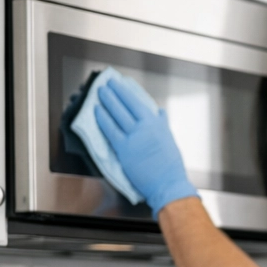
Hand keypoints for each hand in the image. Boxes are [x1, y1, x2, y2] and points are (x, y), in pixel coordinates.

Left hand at [94, 77, 197, 213]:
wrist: (167, 184)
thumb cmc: (170, 166)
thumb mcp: (169, 139)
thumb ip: (162, 124)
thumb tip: (159, 112)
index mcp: (157, 124)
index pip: (138, 102)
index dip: (126, 91)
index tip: (119, 82)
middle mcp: (146, 127)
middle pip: (126, 104)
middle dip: (114, 92)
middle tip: (105, 83)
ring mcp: (134, 137)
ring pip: (117, 114)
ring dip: (107, 101)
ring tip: (99, 92)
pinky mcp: (124, 149)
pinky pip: (110, 130)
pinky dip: (102, 119)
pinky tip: (96, 111)